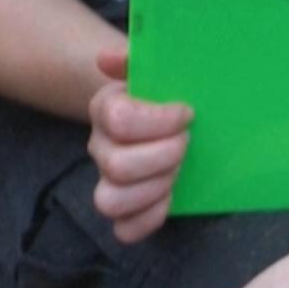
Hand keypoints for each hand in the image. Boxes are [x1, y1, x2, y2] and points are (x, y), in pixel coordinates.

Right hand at [86, 47, 191, 243]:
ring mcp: (110, 180)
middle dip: (163, 156)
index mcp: (107, 109)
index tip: (187, 113)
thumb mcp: (158, 70)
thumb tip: (106, 59)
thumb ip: (136, 58)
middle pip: (116, 165)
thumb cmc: (167, 92)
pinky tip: (171, 200)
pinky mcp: (126, 208)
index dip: (158, 121)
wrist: (170, 114)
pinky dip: (149, 219)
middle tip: (187, 143)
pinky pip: (124, 229)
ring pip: (110, 201)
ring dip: (154, 188)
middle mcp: (101, 147)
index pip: (118, 120)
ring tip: (178, 172)